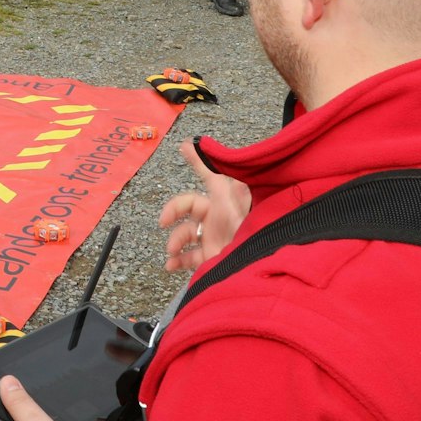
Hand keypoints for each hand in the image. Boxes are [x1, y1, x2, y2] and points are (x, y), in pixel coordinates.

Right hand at [159, 139, 251, 271]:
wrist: (256, 275)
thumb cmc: (254, 242)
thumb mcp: (243, 212)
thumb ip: (231, 188)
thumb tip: (221, 162)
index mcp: (225, 203)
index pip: (210, 176)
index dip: (198, 161)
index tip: (185, 145)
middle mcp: (217, 218)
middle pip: (188, 206)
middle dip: (172, 210)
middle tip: (164, 220)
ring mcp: (213, 237)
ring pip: (184, 232)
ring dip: (174, 240)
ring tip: (172, 251)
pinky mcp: (210, 257)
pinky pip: (188, 256)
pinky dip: (176, 260)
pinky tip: (171, 264)